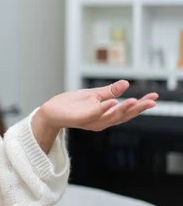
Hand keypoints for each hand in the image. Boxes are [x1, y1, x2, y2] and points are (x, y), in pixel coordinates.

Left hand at [38, 80, 157, 131]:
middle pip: (123, 116)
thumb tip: (125, 84)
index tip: (154, 98)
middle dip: (137, 109)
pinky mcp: (79, 118)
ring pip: (110, 117)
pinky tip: (112, 102)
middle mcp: (101, 121)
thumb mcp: (93, 95)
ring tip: (135, 101)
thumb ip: (109, 92)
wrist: (51, 111)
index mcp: (105, 115)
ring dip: (123, 109)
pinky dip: (103, 109)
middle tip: (150, 102)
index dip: (141, 106)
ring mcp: (90, 121)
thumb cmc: (71, 105)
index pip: (126, 111)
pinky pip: (93, 114)